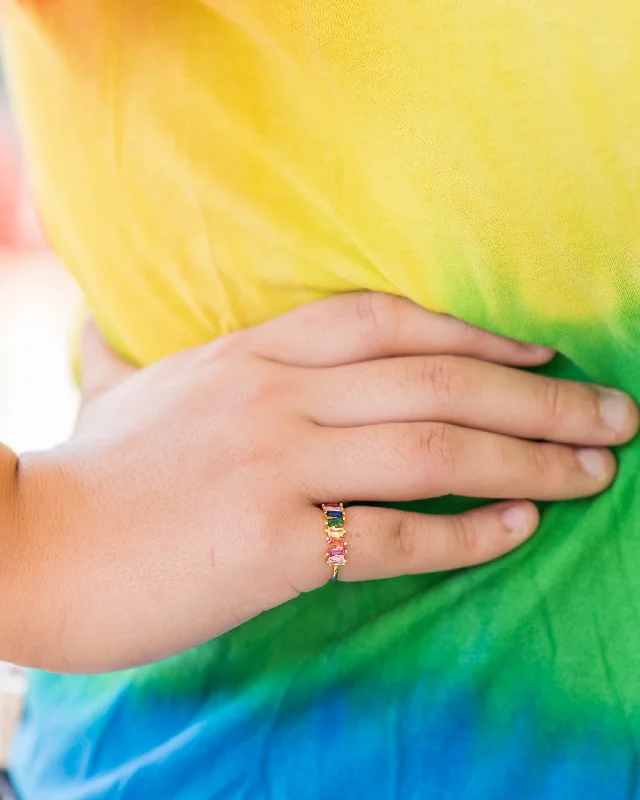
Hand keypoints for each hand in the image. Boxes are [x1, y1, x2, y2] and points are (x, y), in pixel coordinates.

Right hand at [17, 293, 637, 671]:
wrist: (27, 546)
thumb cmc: (91, 474)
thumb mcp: (136, 391)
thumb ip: (177, 362)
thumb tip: (155, 342)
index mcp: (249, 355)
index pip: (386, 321)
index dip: (474, 334)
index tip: (541, 353)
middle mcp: (273, 397)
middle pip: (436, 382)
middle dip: (539, 399)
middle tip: (615, 417)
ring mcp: (273, 465)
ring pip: (432, 449)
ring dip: (527, 460)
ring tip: (593, 473)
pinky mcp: (270, 544)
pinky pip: (392, 534)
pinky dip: (464, 533)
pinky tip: (518, 530)